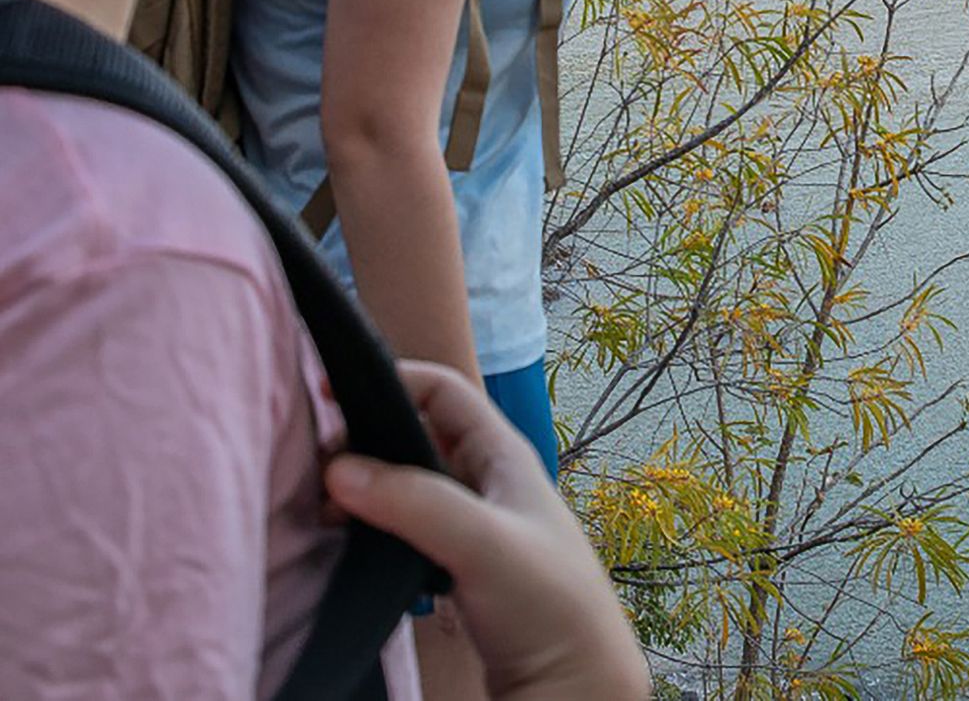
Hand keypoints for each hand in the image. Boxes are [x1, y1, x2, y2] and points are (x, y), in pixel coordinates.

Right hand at [325, 361, 649, 700]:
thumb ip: (417, 501)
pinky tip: (342, 541)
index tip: (328, 392)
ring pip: (403, 485)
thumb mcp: (484, 542)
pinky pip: (401, 529)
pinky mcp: (453, 567)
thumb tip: (340, 468)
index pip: (441, 390)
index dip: (391, 379)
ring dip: (362, 488)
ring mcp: (468, 525)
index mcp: (501, 455)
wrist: (572, 679)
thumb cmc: (548, 601)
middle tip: (315, 465)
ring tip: (320, 508)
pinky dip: (369, 527)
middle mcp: (483, 481)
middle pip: (414, 435)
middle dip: (364, 438)